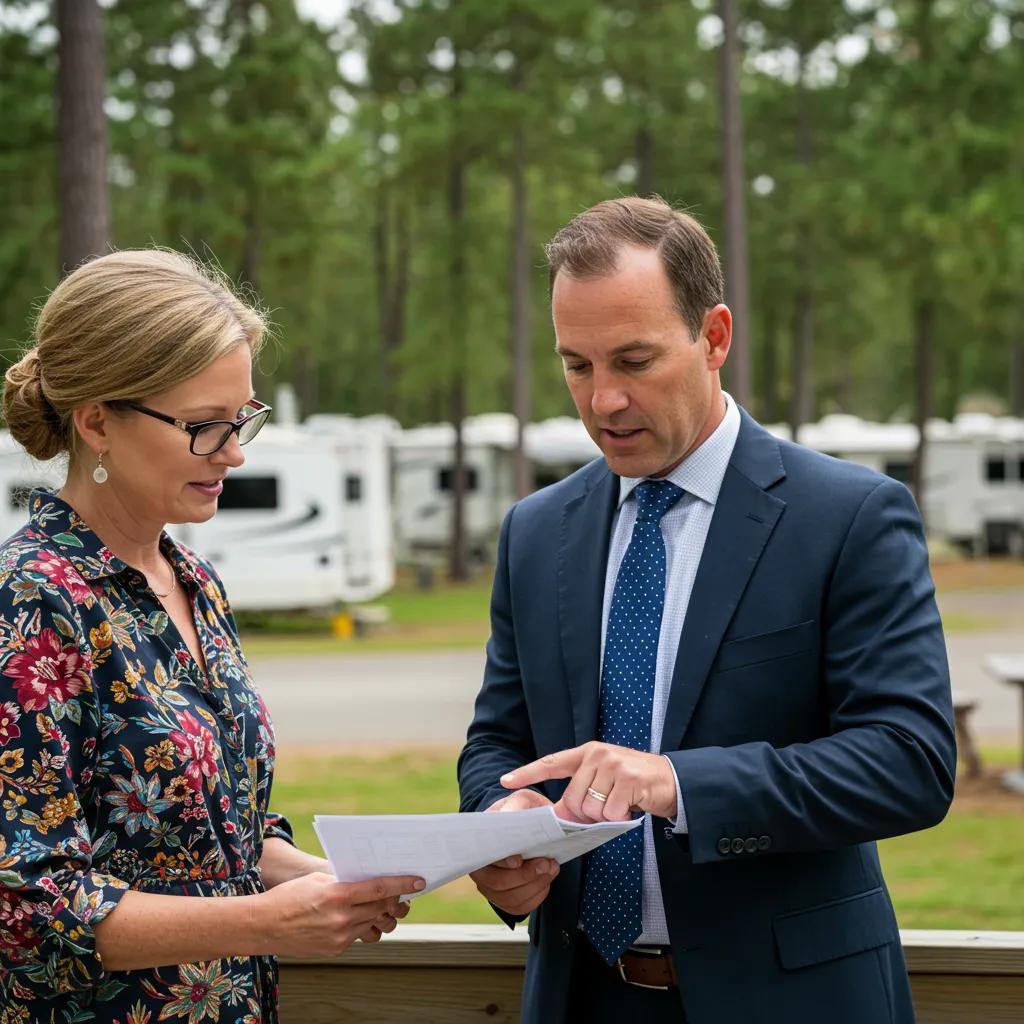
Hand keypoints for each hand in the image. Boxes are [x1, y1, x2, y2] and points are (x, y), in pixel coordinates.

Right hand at [257, 871, 422, 957]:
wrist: (264, 926)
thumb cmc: (290, 896)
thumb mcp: (318, 879)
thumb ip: (344, 880)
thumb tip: (369, 879)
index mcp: (338, 894)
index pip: (380, 888)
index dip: (402, 885)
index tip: (419, 881)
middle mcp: (342, 918)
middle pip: (381, 907)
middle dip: (394, 899)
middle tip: (403, 892)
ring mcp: (339, 936)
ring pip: (372, 922)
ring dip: (379, 913)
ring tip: (380, 905)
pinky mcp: (336, 949)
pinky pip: (358, 935)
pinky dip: (360, 924)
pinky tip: (353, 917)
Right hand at [469, 789, 559, 916]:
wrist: (530, 824)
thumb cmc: (523, 810)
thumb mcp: (520, 800)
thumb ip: (515, 806)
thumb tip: (508, 816)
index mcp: (479, 842)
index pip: (483, 859)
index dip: (501, 863)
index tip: (519, 860)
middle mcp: (480, 868)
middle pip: (497, 884)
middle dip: (526, 876)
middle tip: (547, 863)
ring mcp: (491, 886)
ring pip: (510, 899)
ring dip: (535, 886)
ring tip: (551, 868)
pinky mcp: (506, 898)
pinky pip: (520, 907)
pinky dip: (537, 895)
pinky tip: (545, 880)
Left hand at [501, 742, 676, 822]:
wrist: (672, 781)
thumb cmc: (634, 784)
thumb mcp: (605, 781)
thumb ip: (581, 792)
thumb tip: (559, 816)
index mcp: (588, 752)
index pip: (552, 763)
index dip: (527, 773)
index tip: (504, 781)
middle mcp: (598, 754)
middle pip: (573, 799)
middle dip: (586, 813)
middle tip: (607, 807)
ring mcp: (614, 764)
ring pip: (590, 809)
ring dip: (605, 816)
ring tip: (621, 803)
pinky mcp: (629, 779)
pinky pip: (610, 813)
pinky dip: (620, 817)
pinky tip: (631, 806)